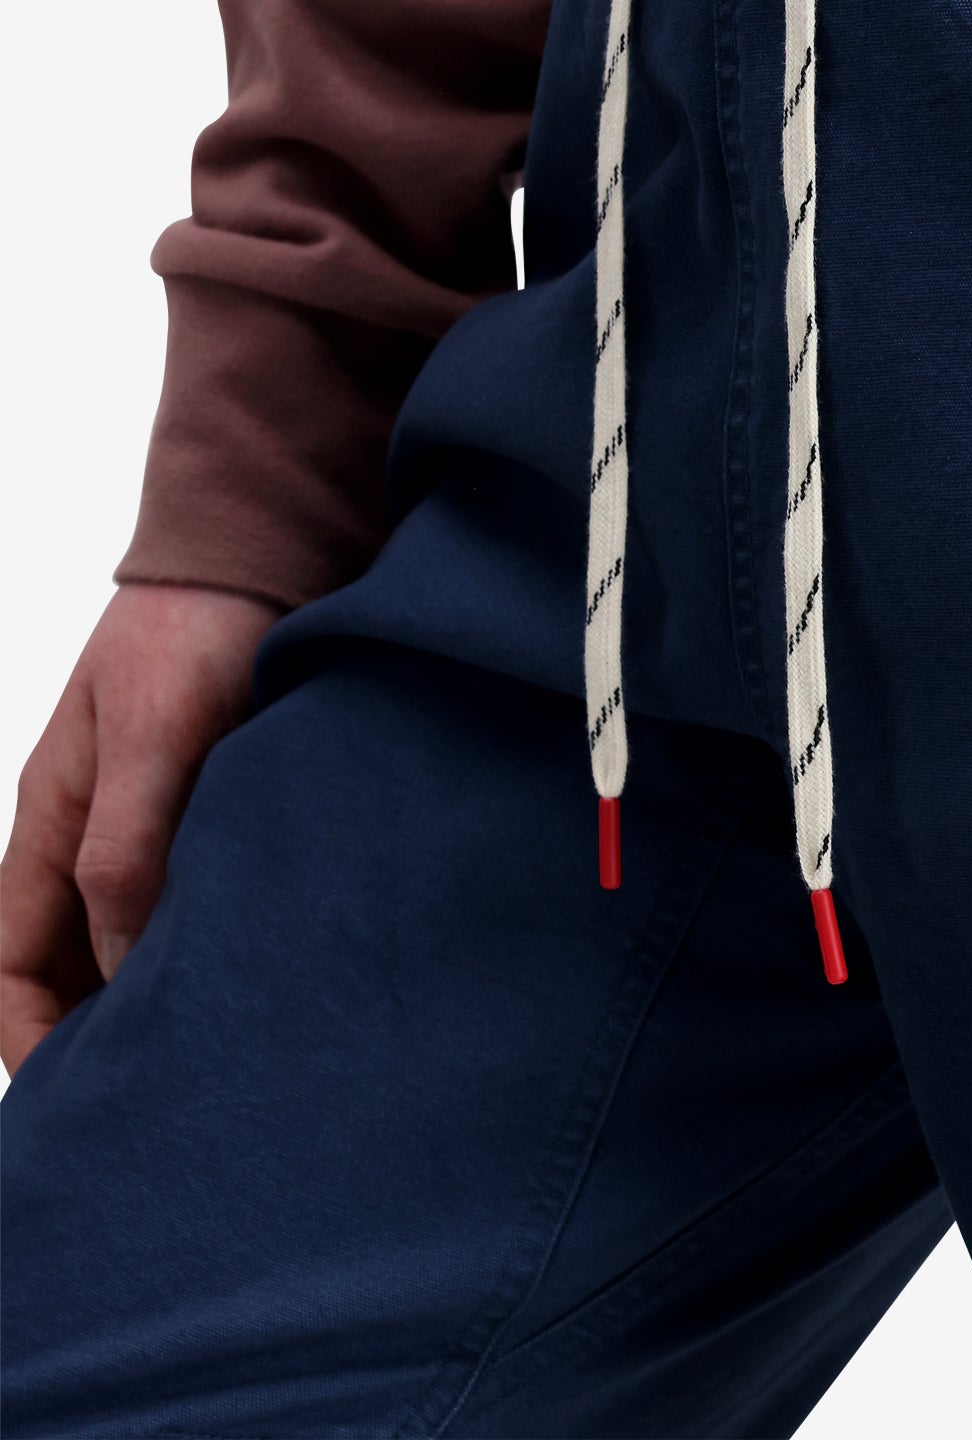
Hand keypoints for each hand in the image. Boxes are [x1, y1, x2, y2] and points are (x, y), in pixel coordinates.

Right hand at [2, 583, 278, 1074]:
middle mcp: (92, 835)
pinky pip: (189, 900)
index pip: (6, 961)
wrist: (258, 560)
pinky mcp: (210, 813)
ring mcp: (150, 825)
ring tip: (207, 1056)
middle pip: (64, 965)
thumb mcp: (155, 736)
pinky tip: (252, 977)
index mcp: (51, 821)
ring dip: (150, 996)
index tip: (69, 1093)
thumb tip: (112, 963)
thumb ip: (128, 845)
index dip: (23, 1034)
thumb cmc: (195, 633)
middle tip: (152, 1100)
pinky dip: (203, 945)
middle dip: (88, 1036)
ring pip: (128, 940)